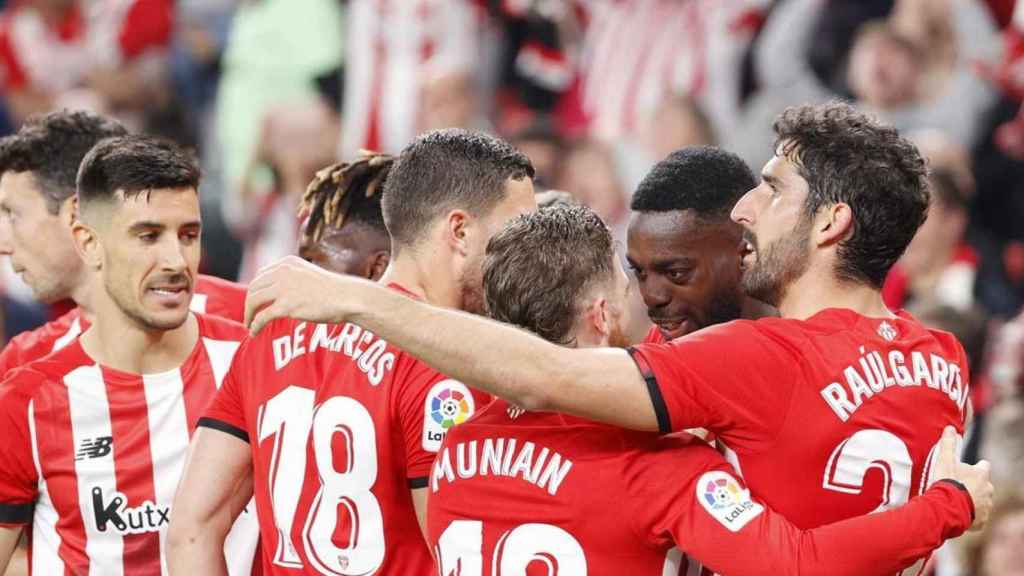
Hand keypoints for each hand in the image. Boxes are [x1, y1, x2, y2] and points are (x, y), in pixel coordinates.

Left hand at [245, 256, 360, 334]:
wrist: (347, 298)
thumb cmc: (334, 290)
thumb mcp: (310, 276)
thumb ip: (294, 279)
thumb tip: (283, 294)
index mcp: (287, 263)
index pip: (261, 275)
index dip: (256, 289)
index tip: (256, 301)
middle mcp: (282, 272)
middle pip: (254, 287)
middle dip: (249, 302)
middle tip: (249, 314)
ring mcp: (284, 289)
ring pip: (253, 300)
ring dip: (248, 313)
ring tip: (249, 324)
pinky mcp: (286, 306)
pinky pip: (262, 316)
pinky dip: (255, 325)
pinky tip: (254, 332)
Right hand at [930, 426, 993, 531]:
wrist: (947, 508)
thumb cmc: (947, 483)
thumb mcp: (944, 461)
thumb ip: (948, 444)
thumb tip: (950, 428)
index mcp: (981, 474)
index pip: (984, 466)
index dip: (977, 468)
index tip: (968, 470)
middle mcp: (988, 489)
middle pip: (985, 485)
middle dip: (975, 487)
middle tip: (959, 488)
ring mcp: (986, 506)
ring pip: (982, 502)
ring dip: (973, 502)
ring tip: (957, 503)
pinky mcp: (983, 521)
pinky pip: (979, 518)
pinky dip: (971, 516)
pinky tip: (959, 514)